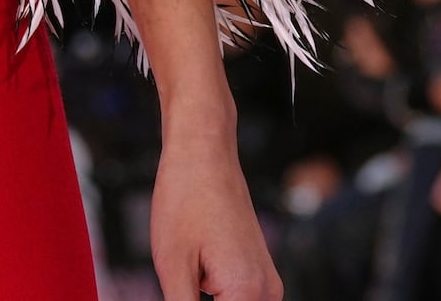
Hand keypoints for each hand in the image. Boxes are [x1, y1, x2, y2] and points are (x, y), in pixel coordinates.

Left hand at [151, 124, 281, 299]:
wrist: (204, 154)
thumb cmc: (185, 198)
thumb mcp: (172, 266)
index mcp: (249, 293)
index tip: (184, 293)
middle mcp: (268, 292)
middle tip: (182, 286)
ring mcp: (267, 283)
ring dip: (207, 300)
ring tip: (187, 276)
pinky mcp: (258, 274)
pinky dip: (217, 300)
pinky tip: (194, 282)